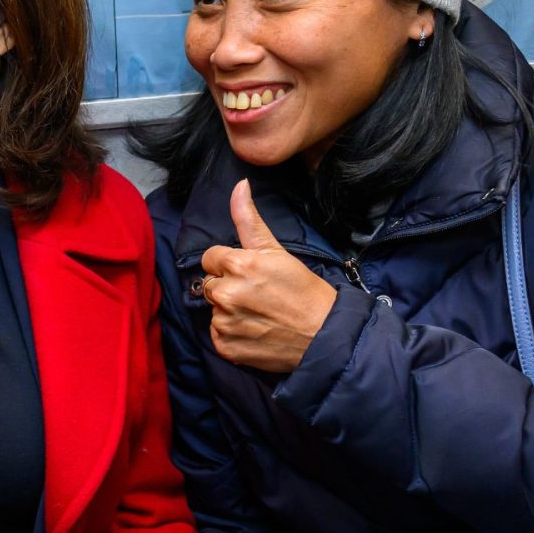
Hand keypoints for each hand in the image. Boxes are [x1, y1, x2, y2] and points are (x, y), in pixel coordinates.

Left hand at [200, 179, 339, 372]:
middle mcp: (226, 294)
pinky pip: (217, 334)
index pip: (210, 258)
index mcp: (237, 265)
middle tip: (258, 294)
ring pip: (213, 309)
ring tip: (259, 314)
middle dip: (228, 286)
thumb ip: (249, 219)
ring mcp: (224, 323)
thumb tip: (239, 185)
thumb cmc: (303, 290)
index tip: (251, 273)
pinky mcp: (225, 347)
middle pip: (210, 283)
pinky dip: (231, 334)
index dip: (229, 264)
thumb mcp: (277, 251)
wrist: (324, 334)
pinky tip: (254, 331)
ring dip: (229, 311)